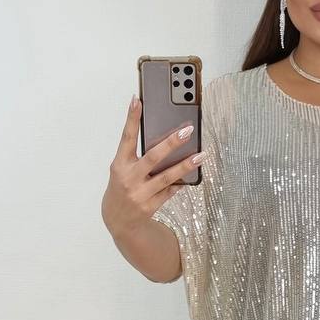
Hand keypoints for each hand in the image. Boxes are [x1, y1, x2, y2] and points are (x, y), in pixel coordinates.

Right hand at [101, 96, 201, 235]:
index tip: (138, 100)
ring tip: (201, 155)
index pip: (126, 137)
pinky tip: (190, 175)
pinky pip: (170, 191)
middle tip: (187, 130)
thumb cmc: (122, 187)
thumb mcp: (123, 169)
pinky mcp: (150, 206)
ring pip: (167, 177)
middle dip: (171, 143)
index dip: (132, 118)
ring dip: (186, 165)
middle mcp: (128, 178)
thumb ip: (137, 156)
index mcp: (119, 164)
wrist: (118, 220)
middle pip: (153, 157)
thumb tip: (164, 139)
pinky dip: (180, 182)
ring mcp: (139, 193)